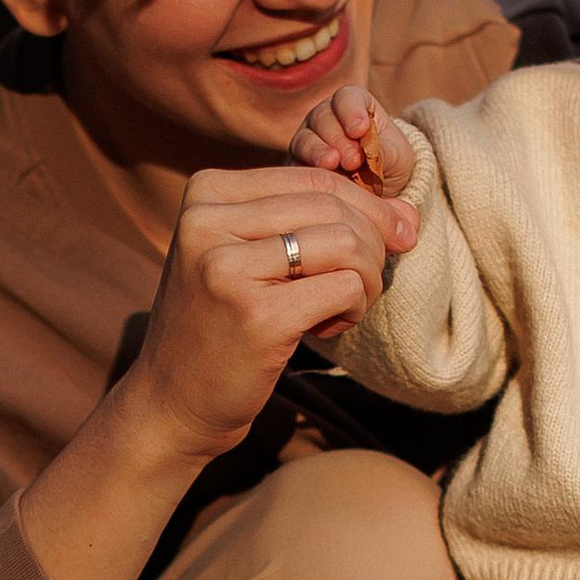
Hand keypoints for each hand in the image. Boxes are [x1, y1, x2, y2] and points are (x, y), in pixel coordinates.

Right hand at [132, 163, 419, 462]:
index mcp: (206, 192)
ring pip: (346, 244)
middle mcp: (208, 222)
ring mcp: (227, 269)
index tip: (390, 241)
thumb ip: (311, 220)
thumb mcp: (246, 253)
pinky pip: (344, 289)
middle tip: (362, 285)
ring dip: (364, 280)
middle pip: (333, 207)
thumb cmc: (221, 323)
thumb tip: (407, 215)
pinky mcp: (257, 317)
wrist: (172, 401)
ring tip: (342, 307)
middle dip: (371, 245)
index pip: (314, 178)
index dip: (367, 208)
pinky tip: (325, 327)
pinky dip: (353, 309)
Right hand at [290, 82, 417, 202]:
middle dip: (338, 139)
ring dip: (319, 152)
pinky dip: (307, 171)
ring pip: (305, 139)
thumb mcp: (397, 156)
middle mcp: (326, 116)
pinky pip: (295, 164)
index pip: (347, 97)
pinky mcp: (297, 163)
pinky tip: (320, 180)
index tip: (359, 130)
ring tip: (333, 165)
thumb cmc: (390, 163)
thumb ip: (384, 150)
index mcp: (353, 104)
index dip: (351, 111)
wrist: (379, 191)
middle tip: (353, 160)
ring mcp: (308, 139)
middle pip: (322, 118)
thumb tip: (367, 152)